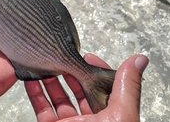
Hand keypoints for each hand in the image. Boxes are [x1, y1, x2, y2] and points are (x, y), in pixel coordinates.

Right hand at [25, 54, 148, 121]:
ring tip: (45, 63)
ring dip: (50, 79)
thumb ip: (127, 87)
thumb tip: (138, 60)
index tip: (85, 55)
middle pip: (77, 89)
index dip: (93, 69)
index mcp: (109, 114)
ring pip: (57, 96)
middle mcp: (89, 119)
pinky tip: (31, 80)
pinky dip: (35, 93)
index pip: (100, 86)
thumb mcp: (121, 114)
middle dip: (69, 71)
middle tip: (61, 56)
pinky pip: (41, 108)